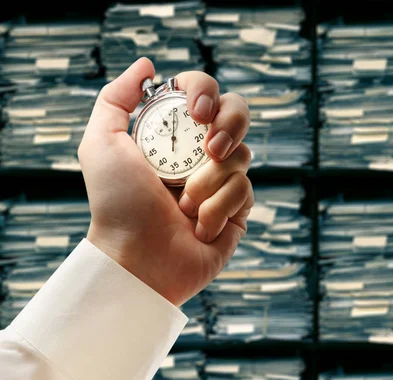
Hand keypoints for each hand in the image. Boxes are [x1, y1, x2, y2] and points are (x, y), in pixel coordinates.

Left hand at [79, 58, 252, 306]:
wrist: (138, 257)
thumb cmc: (117, 204)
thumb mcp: (102, 144)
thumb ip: (116, 98)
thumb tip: (147, 65)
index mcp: (173, 133)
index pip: (203, 93)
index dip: (206, 92)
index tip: (196, 113)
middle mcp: (200, 152)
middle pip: (238, 113)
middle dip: (230, 124)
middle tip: (210, 148)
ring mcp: (221, 180)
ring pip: (242, 155)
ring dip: (210, 181)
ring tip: (184, 204)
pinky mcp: (238, 209)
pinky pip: (246, 191)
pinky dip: (218, 208)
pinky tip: (198, 226)